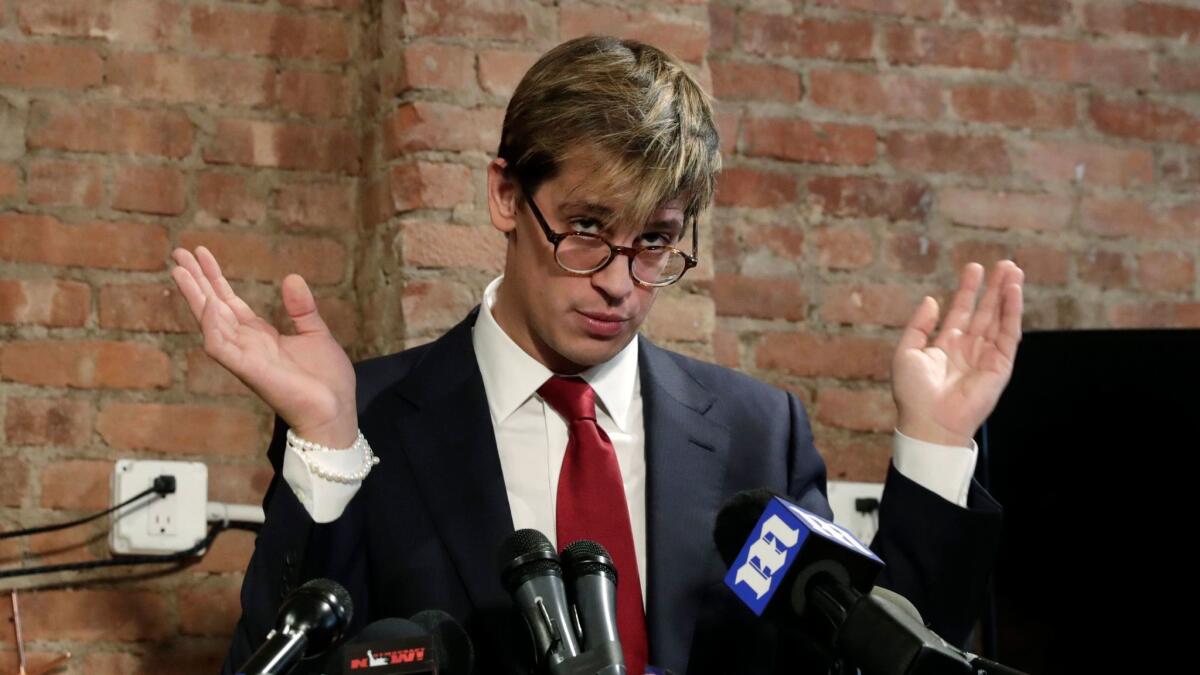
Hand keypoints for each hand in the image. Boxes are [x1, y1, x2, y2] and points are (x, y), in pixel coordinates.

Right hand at [170, 246, 357, 446]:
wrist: (335, 412)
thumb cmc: (326, 381)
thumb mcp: (316, 334)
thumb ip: (302, 309)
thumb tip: (291, 277)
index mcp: (260, 335)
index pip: (229, 302)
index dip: (214, 278)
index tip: (201, 252)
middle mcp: (246, 344)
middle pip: (212, 307)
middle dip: (196, 281)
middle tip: (177, 252)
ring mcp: (244, 357)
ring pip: (210, 323)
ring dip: (195, 297)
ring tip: (180, 269)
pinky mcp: (249, 371)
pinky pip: (221, 347)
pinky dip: (213, 326)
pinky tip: (209, 304)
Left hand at [891, 261, 1023, 446]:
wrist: (928, 421)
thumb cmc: (913, 393)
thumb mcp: (907, 352)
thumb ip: (919, 325)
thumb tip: (932, 300)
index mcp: (947, 346)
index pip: (962, 311)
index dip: (968, 290)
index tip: (974, 268)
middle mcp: (969, 349)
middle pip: (985, 312)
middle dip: (994, 288)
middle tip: (1004, 264)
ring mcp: (986, 357)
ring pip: (1000, 320)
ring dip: (1007, 295)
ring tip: (1013, 271)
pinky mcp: (1000, 367)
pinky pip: (1009, 335)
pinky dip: (1013, 313)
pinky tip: (1014, 292)